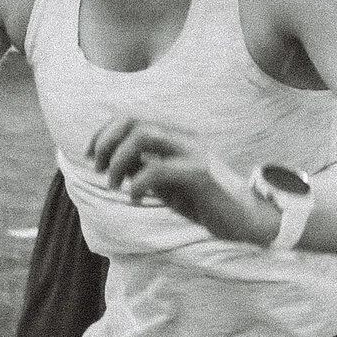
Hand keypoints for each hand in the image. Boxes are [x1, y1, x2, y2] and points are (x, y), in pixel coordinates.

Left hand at [87, 118, 276, 245]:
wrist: (245, 219)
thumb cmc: (203, 201)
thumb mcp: (165, 183)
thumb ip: (143, 168)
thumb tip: (112, 162)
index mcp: (175, 136)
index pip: (131, 117)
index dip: (104, 133)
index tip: (92, 157)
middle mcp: (184, 137)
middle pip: (134, 120)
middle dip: (107, 142)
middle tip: (99, 170)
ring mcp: (193, 152)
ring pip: (144, 135)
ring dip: (120, 159)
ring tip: (114, 184)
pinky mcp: (200, 174)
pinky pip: (158, 170)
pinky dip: (137, 184)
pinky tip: (135, 199)